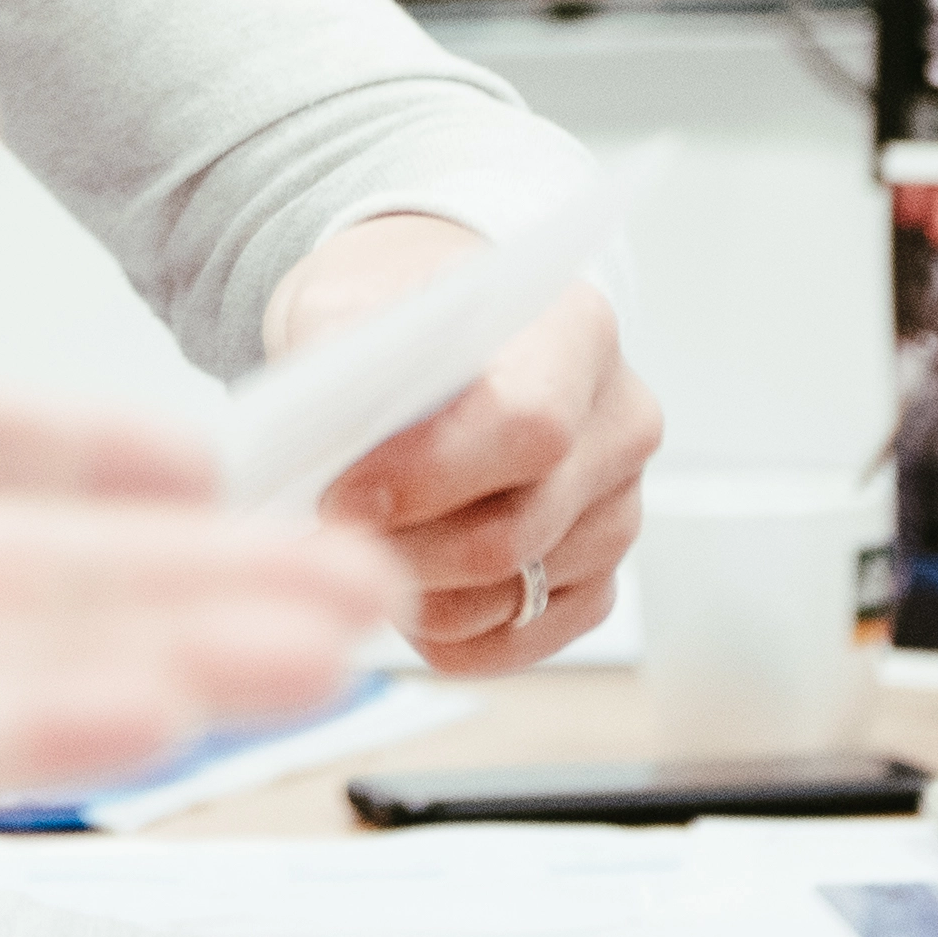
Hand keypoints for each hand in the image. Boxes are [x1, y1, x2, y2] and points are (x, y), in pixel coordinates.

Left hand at [0, 105, 399, 847]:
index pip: (9, 441)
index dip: (130, 457)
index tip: (248, 463)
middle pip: (62, 564)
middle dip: (218, 575)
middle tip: (363, 582)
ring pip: (39, 660)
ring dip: (187, 655)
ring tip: (332, 649)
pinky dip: (61, 727)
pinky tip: (172, 706)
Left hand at [261, 208, 657, 671]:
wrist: (425, 340)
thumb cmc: (393, 313)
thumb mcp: (353, 298)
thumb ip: (341, 348)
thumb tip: (319, 417)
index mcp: (576, 332)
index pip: (527, 423)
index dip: (432, 474)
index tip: (345, 495)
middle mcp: (619, 425)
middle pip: (517, 528)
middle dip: (407, 546)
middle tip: (327, 534)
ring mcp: (616, 510)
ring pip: (511, 592)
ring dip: (416, 590)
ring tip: (356, 546)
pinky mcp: (597, 581)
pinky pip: (518, 638)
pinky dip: (443, 629)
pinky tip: (399, 581)